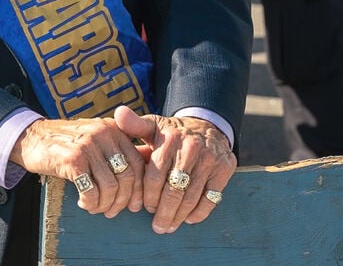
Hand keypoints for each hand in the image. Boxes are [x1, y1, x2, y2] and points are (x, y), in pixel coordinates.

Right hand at [10, 117, 144, 217]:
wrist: (32, 137)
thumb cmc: (66, 143)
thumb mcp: (95, 137)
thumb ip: (114, 151)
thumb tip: (138, 185)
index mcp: (113, 128)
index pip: (138, 162)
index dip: (139, 188)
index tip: (133, 204)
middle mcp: (103, 133)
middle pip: (128, 176)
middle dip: (122, 201)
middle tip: (112, 211)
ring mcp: (88, 145)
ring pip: (111, 187)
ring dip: (104, 205)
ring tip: (95, 207)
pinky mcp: (73, 159)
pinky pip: (91, 192)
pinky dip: (90, 204)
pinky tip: (82, 202)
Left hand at [114, 106, 234, 233]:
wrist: (206, 126)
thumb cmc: (172, 133)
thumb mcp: (153, 125)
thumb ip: (134, 125)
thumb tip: (118, 114)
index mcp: (170, 139)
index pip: (156, 176)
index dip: (149, 196)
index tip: (145, 207)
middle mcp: (191, 148)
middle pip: (174, 190)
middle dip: (164, 212)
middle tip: (158, 226)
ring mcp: (209, 159)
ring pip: (191, 196)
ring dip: (180, 216)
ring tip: (170, 226)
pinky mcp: (224, 168)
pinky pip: (211, 197)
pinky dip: (200, 212)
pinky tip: (189, 218)